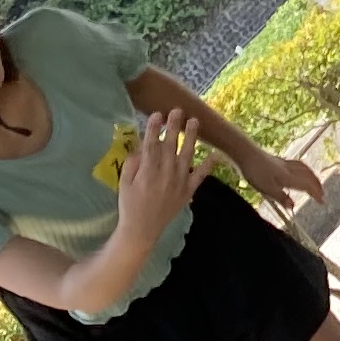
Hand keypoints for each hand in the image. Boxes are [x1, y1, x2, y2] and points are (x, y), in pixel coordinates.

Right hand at [112, 111, 202, 231]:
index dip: (154, 130)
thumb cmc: (130, 205)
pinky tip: (216, 153)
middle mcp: (165, 176)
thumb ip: (132, 164)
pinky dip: (209, 165)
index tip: (157, 114)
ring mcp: (178, 183)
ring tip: (194, 121)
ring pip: (186, 156)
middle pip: (170, 147)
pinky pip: (200, 176)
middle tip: (177, 110)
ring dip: (191, 138)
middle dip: (174, 127)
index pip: (151, 146)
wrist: (142, 230)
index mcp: (147, 173)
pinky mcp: (188, 191)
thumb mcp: (123, 184)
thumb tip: (141, 146)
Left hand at [248, 147, 324, 213]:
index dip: (315, 193)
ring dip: (312, 176)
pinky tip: (299, 171)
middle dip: (317, 185)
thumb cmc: (255, 172)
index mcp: (288, 177)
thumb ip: (281, 197)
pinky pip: (298, 164)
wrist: (246, 153)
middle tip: (322, 194)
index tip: (322, 202)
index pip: (307, 186)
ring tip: (316, 182)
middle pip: (308, 176)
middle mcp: (289, 170)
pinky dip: (304, 169)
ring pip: (304, 169)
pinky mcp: (278, 161)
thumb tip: (293, 206)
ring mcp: (284, 164)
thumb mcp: (266, 189)